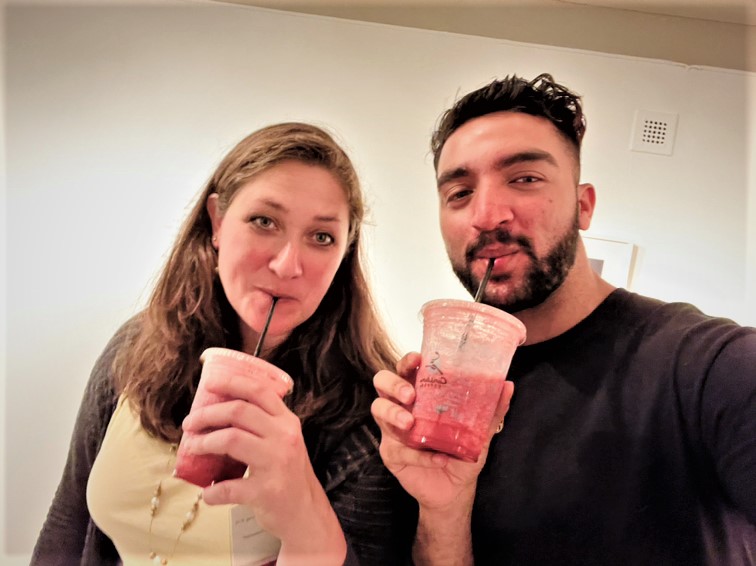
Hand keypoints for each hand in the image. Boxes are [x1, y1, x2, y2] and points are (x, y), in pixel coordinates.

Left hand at [180, 369, 344, 558]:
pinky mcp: (267, 491)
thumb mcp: (284, 441)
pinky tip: (208, 493)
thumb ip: (263, 425)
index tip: (210, 383)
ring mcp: (277, 463)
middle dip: (207, 414)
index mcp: (287, 422)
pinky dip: (212, 491)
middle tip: (189, 423)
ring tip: (192, 448)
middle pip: (238, 411)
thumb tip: (218, 411)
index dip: (232, 383)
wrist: (306, 513)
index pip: (259, 392)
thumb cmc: (288, 474)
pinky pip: (229, 487)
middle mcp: (285, 437)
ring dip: (204, 443)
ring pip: (231, 440)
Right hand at [371, 352, 513, 511]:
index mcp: (421, 394)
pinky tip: (439, 458)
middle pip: (382, 382)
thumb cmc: (463, 454)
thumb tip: (507, 385)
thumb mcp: (479, 432)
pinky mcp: (390, 452)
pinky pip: (397, 447)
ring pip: (378, 409)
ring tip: (410, 424)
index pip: (407, 369)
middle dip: (394, 384)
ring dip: (393, 413)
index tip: (417, 360)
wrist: (455, 490)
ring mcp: (393, 429)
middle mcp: (403, 406)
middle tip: (410, 395)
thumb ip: (491, 409)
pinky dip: (418, 454)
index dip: (407, 361)